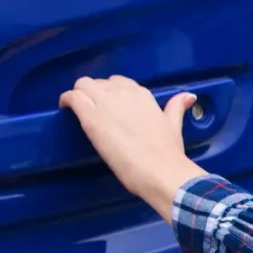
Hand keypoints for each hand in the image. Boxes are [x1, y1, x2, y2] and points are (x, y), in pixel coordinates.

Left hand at [59, 75, 205, 220]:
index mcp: (142, 94)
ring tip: (76, 107)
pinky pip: (73, 98)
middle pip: (99, 82)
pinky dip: (66, 100)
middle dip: (93, 92)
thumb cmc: (168, 152)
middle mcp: (123, 93)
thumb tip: (188, 96)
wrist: (160, 170)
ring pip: (83, 85)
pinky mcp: (91, 118)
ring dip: (79, 94)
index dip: (111, 93)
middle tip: (91, 108)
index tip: (109, 106)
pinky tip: (64, 107)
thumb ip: (176, 107)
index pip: (120, 83)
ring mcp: (106, 104)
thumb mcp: (173, 125)